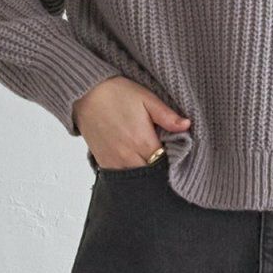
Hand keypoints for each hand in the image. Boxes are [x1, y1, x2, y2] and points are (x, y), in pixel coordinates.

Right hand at [75, 77, 191, 168]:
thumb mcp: (146, 98)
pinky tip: (137, 164)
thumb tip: (187, 126)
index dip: (174, 160)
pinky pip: (120, 177)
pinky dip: (131, 175)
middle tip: (167, 160)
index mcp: (143, 141)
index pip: (166, 163)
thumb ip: (167, 116)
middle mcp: (128, 156)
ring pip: (137, 180)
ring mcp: (114, 162)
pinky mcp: (103, 163)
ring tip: (152, 162)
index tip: (177, 153)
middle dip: (161, 170)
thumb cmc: (117, 93)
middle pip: (152, 175)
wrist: (85, 93)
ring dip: (146, 174)